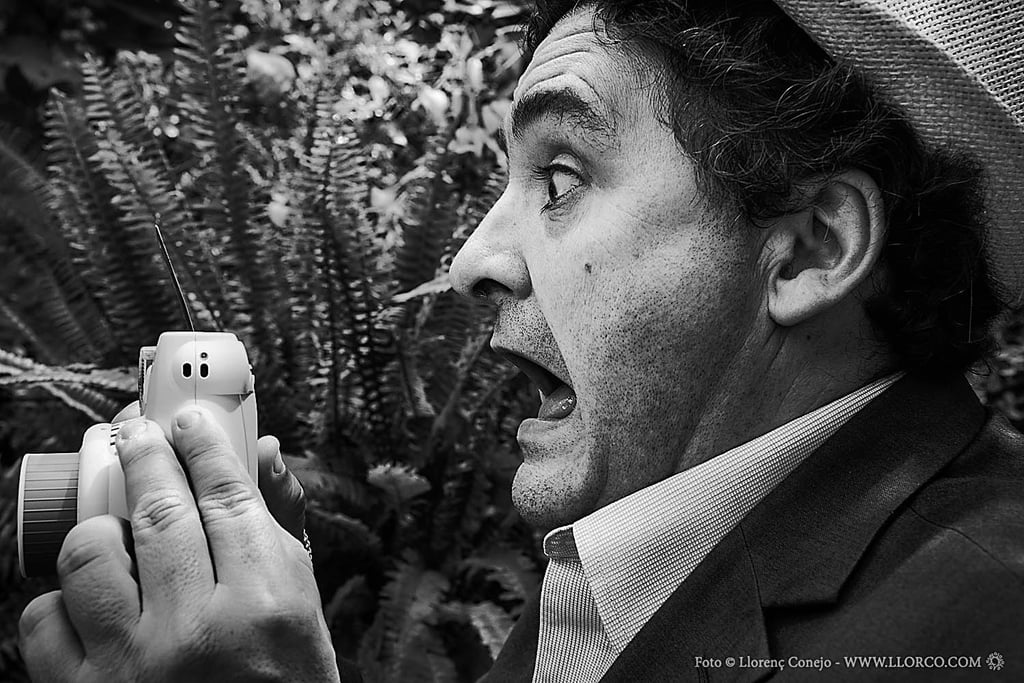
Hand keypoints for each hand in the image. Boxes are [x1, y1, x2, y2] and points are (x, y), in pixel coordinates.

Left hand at [18, 408, 339, 681]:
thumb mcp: (301, 610)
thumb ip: (282, 527)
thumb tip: (262, 454)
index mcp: (265, 603)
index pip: (227, 494)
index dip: (204, 442)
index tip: (189, 416)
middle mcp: (197, 630)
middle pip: (160, 509)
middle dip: (145, 453)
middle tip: (137, 431)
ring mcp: (133, 665)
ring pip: (91, 553)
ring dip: (101, 524)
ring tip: (116, 520)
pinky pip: (43, 620)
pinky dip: (60, 598)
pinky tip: (91, 599)